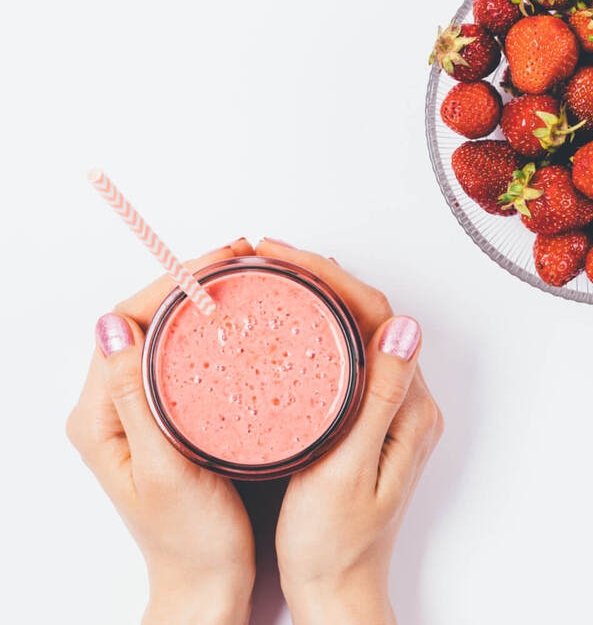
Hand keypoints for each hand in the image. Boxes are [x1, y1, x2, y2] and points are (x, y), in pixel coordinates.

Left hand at [67, 239, 256, 624]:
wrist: (206, 583)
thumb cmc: (189, 540)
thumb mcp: (162, 471)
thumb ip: (133, 399)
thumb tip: (110, 325)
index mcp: (98, 416)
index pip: (124, 323)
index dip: (170, 283)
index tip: (217, 263)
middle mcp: (113, 406)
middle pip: (144, 319)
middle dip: (190, 281)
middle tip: (241, 259)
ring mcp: (142, 409)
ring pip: (165, 333)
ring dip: (201, 299)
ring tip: (244, 277)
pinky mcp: (169, 415)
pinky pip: (182, 355)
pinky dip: (209, 328)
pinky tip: (240, 320)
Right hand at [256, 239, 442, 624]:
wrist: (337, 591)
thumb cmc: (335, 545)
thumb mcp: (348, 470)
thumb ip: (379, 397)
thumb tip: (404, 325)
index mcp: (409, 408)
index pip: (377, 316)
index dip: (332, 278)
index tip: (285, 257)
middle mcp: (407, 401)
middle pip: (370, 315)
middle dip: (323, 277)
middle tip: (272, 256)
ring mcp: (388, 408)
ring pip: (357, 330)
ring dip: (321, 296)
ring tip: (277, 274)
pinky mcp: (368, 418)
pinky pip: (348, 354)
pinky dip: (320, 328)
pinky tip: (292, 321)